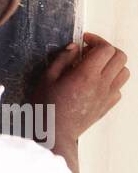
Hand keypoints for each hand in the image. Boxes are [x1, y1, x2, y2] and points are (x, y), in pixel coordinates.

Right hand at [29, 32, 129, 152]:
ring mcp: (107, 96)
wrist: (55, 132)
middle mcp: (101, 84)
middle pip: (120, 57)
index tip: (84, 41)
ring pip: (124, 72)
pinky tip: (96, 83)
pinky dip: (112, 81)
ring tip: (96, 66)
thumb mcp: (47, 77)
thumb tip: (74, 47)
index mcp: (86, 74)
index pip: (106, 49)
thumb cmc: (47, 105)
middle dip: (107, 49)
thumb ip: (62, 58)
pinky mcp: (107, 106)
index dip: (97, 40)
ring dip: (113, 64)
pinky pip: (119, 88)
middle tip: (90, 52)